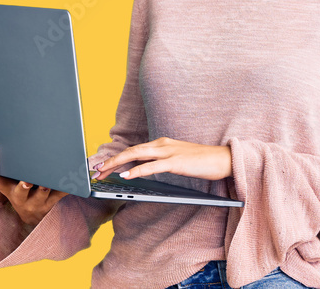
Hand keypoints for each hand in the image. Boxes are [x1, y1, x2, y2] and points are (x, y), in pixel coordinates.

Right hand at [0, 145, 67, 226]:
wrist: (32, 216)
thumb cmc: (21, 192)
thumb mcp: (10, 183)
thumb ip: (9, 165)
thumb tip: (4, 142)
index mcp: (7, 188)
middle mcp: (19, 197)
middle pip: (20, 192)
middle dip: (23, 186)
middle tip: (27, 180)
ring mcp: (36, 202)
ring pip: (41, 194)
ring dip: (46, 186)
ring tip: (50, 180)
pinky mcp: (51, 203)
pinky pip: (60, 194)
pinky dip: (67, 186)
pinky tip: (74, 179)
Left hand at [92, 137, 231, 181]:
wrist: (223, 158)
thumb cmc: (202, 161)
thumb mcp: (177, 160)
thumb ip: (162, 162)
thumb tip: (146, 169)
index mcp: (163, 144)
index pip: (134, 150)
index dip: (117, 158)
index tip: (104, 167)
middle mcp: (163, 144)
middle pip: (131, 151)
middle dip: (111, 161)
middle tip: (96, 171)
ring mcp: (169, 152)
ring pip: (137, 155)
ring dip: (118, 163)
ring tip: (104, 172)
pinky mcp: (176, 162)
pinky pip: (152, 166)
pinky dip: (137, 170)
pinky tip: (127, 176)